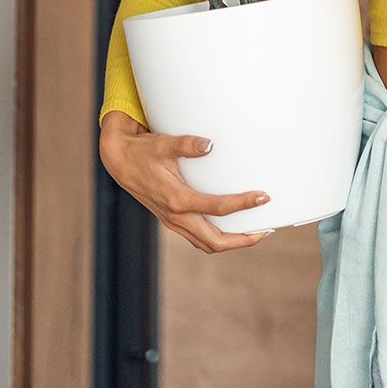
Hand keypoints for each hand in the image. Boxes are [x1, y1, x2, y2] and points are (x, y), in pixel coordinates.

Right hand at [98, 110, 270, 252]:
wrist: (119, 161)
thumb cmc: (142, 151)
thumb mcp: (163, 144)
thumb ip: (186, 144)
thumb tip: (209, 144)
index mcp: (177, 200)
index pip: (218, 208)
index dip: (243, 205)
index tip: (263, 198)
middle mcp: (175, 216)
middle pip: (215, 242)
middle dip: (242, 240)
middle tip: (266, 230)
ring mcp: (173, 221)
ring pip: (206, 243)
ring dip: (231, 242)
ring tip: (254, 232)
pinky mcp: (172, 219)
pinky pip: (198, 237)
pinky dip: (217, 236)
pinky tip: (231, 225)